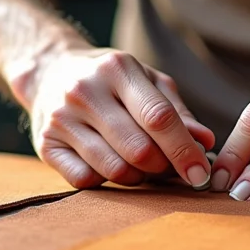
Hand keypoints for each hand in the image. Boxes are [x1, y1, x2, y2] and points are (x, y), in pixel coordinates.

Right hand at [27, 48, 215, 189]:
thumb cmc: (111, 80)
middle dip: (163, 167)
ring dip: (138, 178)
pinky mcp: (45, 144)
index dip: (184, 150)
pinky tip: (111, 165)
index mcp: (117, 69)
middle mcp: (85, 91)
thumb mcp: (147, 81)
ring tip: (141, 166)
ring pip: (114, 169)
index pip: (158, 117)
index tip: (201, 174)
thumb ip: (177, 111)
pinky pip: (86, 180)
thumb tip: (204, 142)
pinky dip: (106, 181)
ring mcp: (61, 118)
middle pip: (139, 149)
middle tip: (170, 168)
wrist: (49, 72)